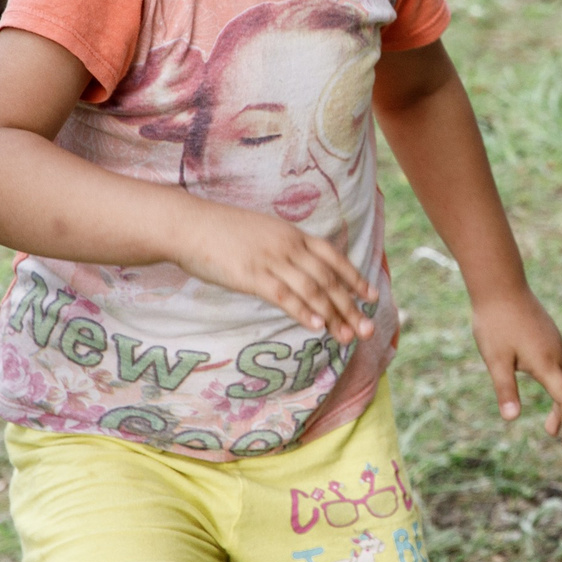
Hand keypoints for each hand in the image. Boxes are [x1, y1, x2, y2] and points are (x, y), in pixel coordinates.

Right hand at [176, 203, 376, 341]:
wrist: (189, 224)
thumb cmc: (221, 231)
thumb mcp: (261, 232)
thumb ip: (283, 247)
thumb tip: (298, 265)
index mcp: (292, 233)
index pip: (333, 256)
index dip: (354, 277)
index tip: (372, 296)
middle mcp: (288, 246)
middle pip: (328, 278)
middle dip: (350, 305)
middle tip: (368, 328)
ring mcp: (271, 260)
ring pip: (311, 290)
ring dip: (333, 315)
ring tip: (347, 337)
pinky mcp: (252, 276)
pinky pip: (284, 296)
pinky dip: (303, 312)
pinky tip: (317, 326)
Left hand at [472, 288, 561, 453]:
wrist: (501, 286)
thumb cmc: (495, 323)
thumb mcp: (496, 360)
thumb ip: (505, 389)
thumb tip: (511, 419)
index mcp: (547, 363)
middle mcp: (558, 354)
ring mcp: (556, 344)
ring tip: (550, 429)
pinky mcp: (551, 338)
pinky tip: (552, 391)